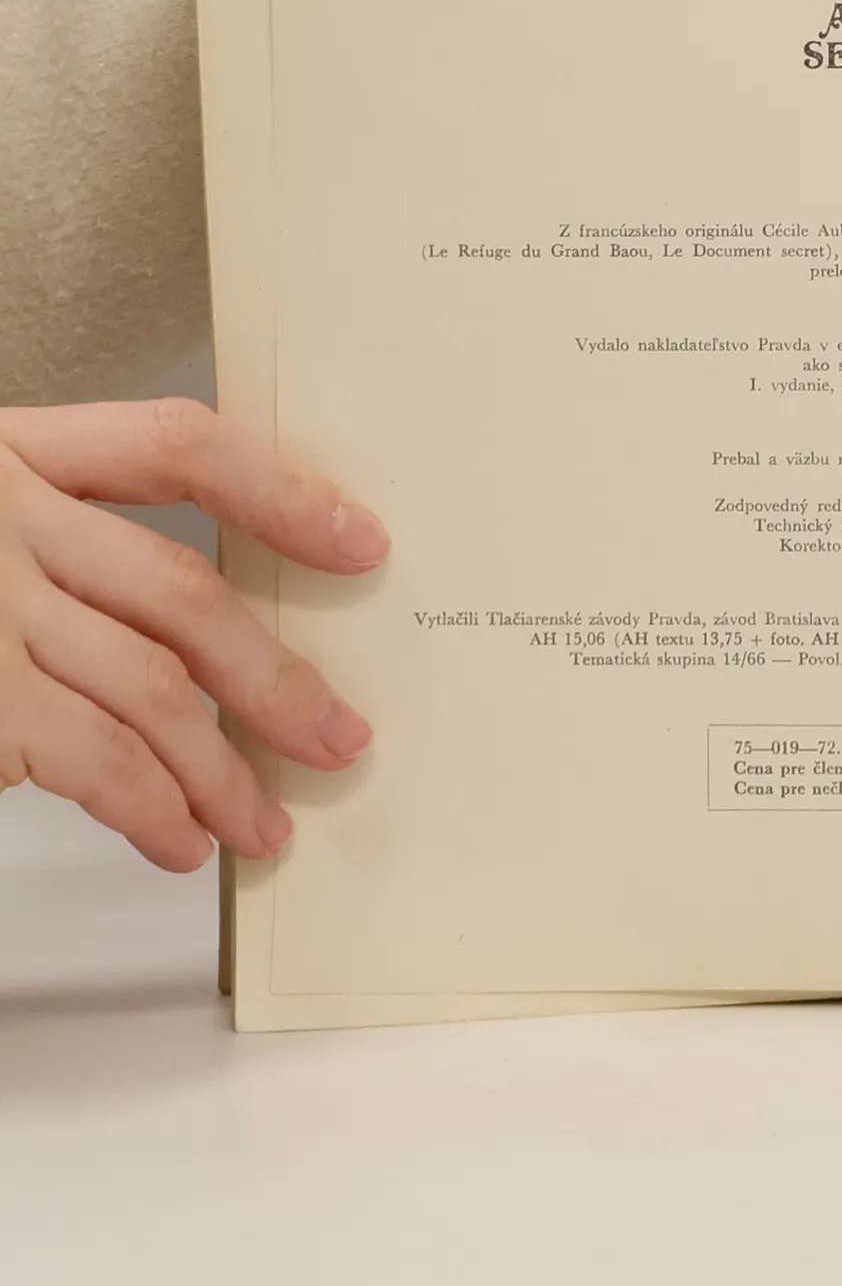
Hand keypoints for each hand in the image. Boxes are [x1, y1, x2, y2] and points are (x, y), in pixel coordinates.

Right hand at [0, 400, 387, 870]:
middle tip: (341, 735)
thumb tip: (182, 635)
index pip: (176, 445)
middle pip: (183, 593)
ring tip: (264, 825)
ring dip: (223, 767)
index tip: (361, 539)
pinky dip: (148, 806)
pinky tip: (178, 840)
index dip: (281, 490)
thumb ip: (51, 541)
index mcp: (5, 453)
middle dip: (277, 676)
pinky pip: (89, 757)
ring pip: (151, 685)